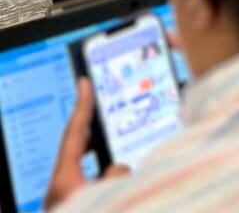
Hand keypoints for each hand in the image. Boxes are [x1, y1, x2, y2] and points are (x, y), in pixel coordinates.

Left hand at [44, 78, 128, 207]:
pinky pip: (95, 184)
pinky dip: (109, 180)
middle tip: (108, 110)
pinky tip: (124, 185)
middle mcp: (64, 187)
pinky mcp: (79, 205)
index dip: (81, 105)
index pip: (74, 133)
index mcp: (65, 179)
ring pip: (92, 169)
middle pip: (80, 149)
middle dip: (97, 133)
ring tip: (128, 157)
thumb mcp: (107, 196)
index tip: (83, 82)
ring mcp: (71, 197)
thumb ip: (117, 174)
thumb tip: (120, 166)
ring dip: (109, 162)